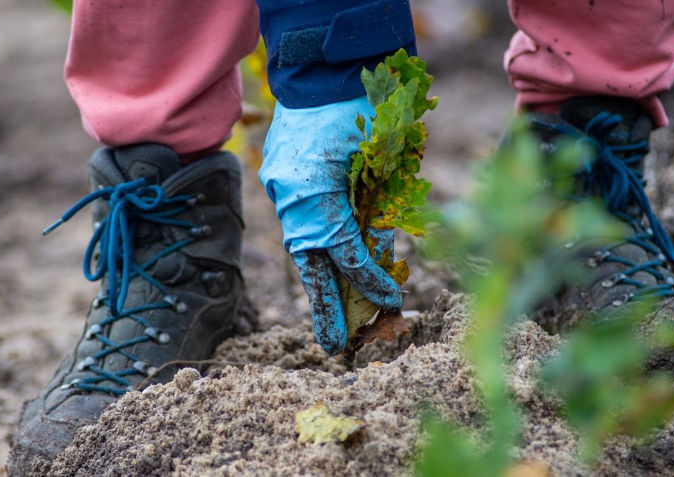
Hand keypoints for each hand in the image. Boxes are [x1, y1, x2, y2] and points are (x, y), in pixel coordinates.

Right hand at [260, 97, 402, 353]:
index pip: (347, 254)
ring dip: (320, 280)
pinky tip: (329, 266)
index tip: (391, 303)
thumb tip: (381, 252)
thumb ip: (380, 210)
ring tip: (331, 318)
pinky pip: (301, 222)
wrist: (324, 65)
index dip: (371, 282)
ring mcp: (282, 188)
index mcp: (316, 195)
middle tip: (335, 347)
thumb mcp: (384, 161)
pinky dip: (317, 246)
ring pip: (303, 246)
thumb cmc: (364, 106)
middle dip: (325, 309)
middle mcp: (293, 198)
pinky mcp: (282, 179)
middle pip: (310, 265)